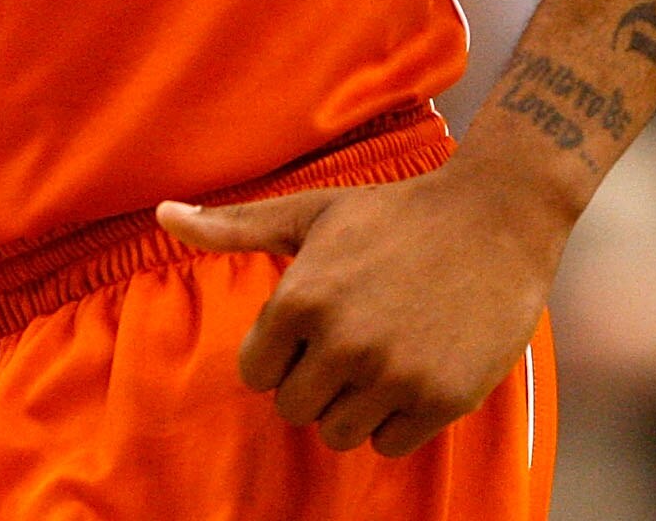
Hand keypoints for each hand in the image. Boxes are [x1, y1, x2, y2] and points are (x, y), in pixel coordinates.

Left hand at [155, 152, 567, 456]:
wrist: (494, 217)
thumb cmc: (392, 212)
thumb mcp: (308, 211)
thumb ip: (232, 226)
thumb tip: (161, 213)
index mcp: (300, 299)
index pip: (255, 373)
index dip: (278, 354)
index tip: (308, 330)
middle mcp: (342, 342)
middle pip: (294, 409)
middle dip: (311, 383)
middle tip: (345, 346)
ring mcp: (393, 376)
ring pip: (339, 434)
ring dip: (350, 407)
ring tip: (376, 360)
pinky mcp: (441, 400)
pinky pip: (389, 445)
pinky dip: (393, 422)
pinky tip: (409, 374)